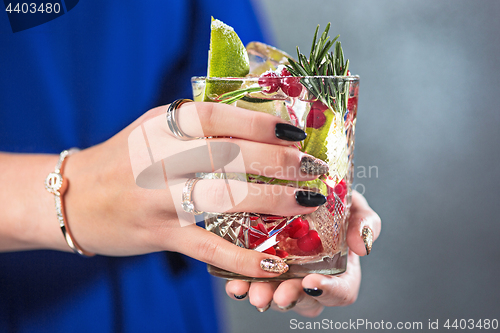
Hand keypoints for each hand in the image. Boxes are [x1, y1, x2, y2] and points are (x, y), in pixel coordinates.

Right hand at [60, 101, 326, 277]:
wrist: (74, 198)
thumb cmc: (124, 158)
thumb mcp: (153, 127)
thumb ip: (197, 122)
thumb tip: (256, 117)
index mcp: (161, 126)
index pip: (217, 117)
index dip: (260, 123)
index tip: (296, 133)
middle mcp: (160, 158)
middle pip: (230, 156)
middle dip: (279, 162)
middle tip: (313, 168)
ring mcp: (159, 198)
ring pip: (224, 199)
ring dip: (273, 201)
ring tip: (307, 201)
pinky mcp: (160, 234)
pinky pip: (209, 247)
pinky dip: (245, 259)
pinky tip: (276, 263)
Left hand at [225, 190, 380, 316]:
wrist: (300, 192)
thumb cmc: (333, 203)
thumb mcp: (353, 206)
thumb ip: (365, 222)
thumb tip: (363, 246)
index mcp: (341, 270)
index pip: (341, 292)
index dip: (328, 291)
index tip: (312, 283)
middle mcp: (312, 279)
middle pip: (304, 300)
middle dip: (290, 298)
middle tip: (278, 294)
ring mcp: (286, 277)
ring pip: (275, 296)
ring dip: (263, 294)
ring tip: (250, 289)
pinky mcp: (260, 271)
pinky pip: (252, 285)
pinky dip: (241, 286)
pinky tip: (235, 284)